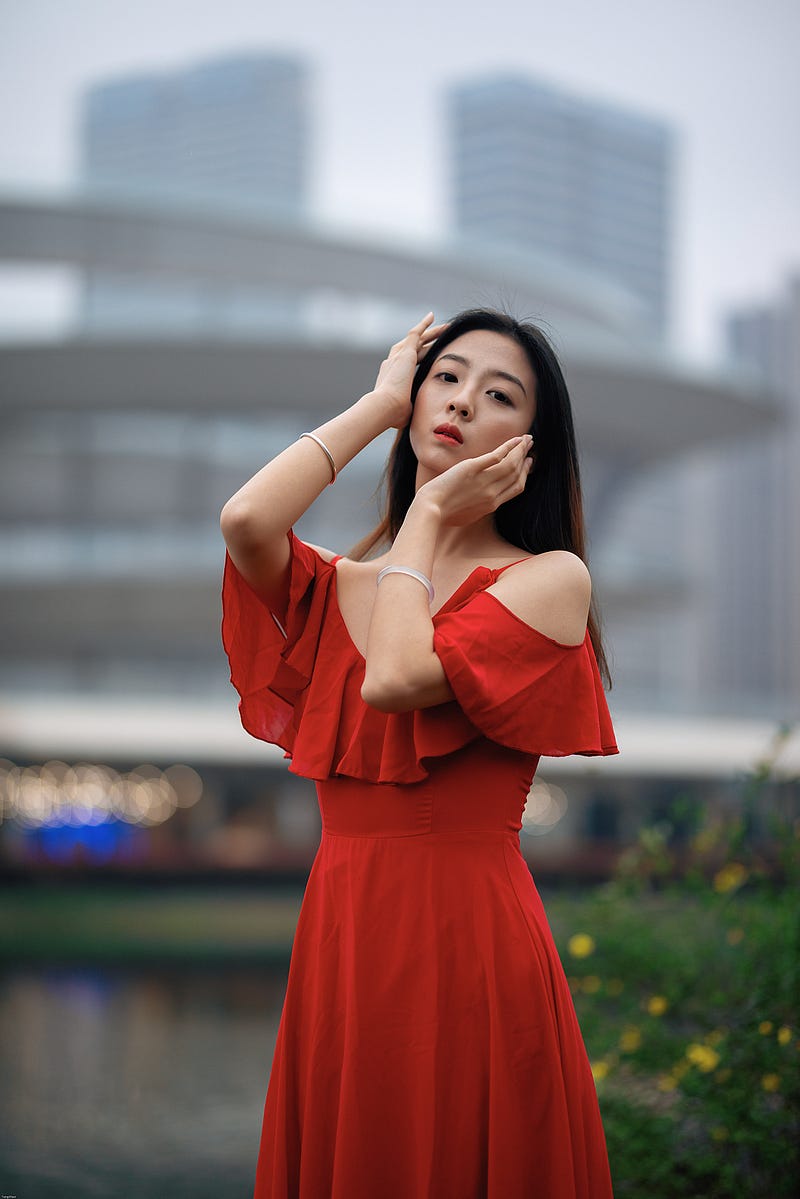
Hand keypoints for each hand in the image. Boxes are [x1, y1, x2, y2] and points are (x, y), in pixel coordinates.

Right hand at [371, 313, 448, 428]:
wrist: (385, 406)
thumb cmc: (393, 414)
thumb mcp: (405, 411)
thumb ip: (411, 410)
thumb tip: (417, 420)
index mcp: (393, 376)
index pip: (408, 364)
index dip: (418, 358)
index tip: (427, 355)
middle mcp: (393, 363)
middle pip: (413, 348)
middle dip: (426, 342)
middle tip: (438, 337)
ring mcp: (398, 356)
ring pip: (417, 339)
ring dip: (430, 332)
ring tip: (443, 327)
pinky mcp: (404, 352)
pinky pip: (415, 334)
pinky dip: (423, 325)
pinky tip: (432, 317)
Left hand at [416, 434, 533, 524]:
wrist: (430, 509)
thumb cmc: (444, 514)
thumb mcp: (469, 515)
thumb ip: (480, 507)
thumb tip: (484, 500)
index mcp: (492, 504)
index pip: (517, 487)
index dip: (525, 473)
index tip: (528, 463)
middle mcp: (492, 493)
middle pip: (516, 473)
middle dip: (525, 458)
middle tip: (530, 446)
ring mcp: (483, 481)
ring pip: (511, 463)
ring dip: (521, 449)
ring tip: (526, 439)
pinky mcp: (472, 469)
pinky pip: (496, 456)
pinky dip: (509, 447)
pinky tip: (516, 439)